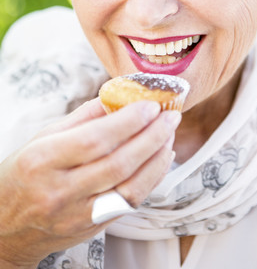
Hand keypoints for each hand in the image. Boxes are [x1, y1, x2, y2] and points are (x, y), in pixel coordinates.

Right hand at [0, 98, 180, 267]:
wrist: (7, 226)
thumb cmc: (24, 174)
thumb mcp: (43, 137)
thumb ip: (83, 118)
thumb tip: (119, 96)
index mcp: (43, 161)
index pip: (94, 140)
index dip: (128, 121)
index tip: (150, 105)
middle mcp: (60, 192)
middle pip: (118, 164)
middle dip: (151, 136)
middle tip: (170, 115)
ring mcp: (78, 215)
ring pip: (131, 188)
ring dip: (157, 158)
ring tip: (169, 134)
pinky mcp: (93, 228)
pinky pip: (131, 202)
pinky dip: (152, 178)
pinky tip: (161, 158)